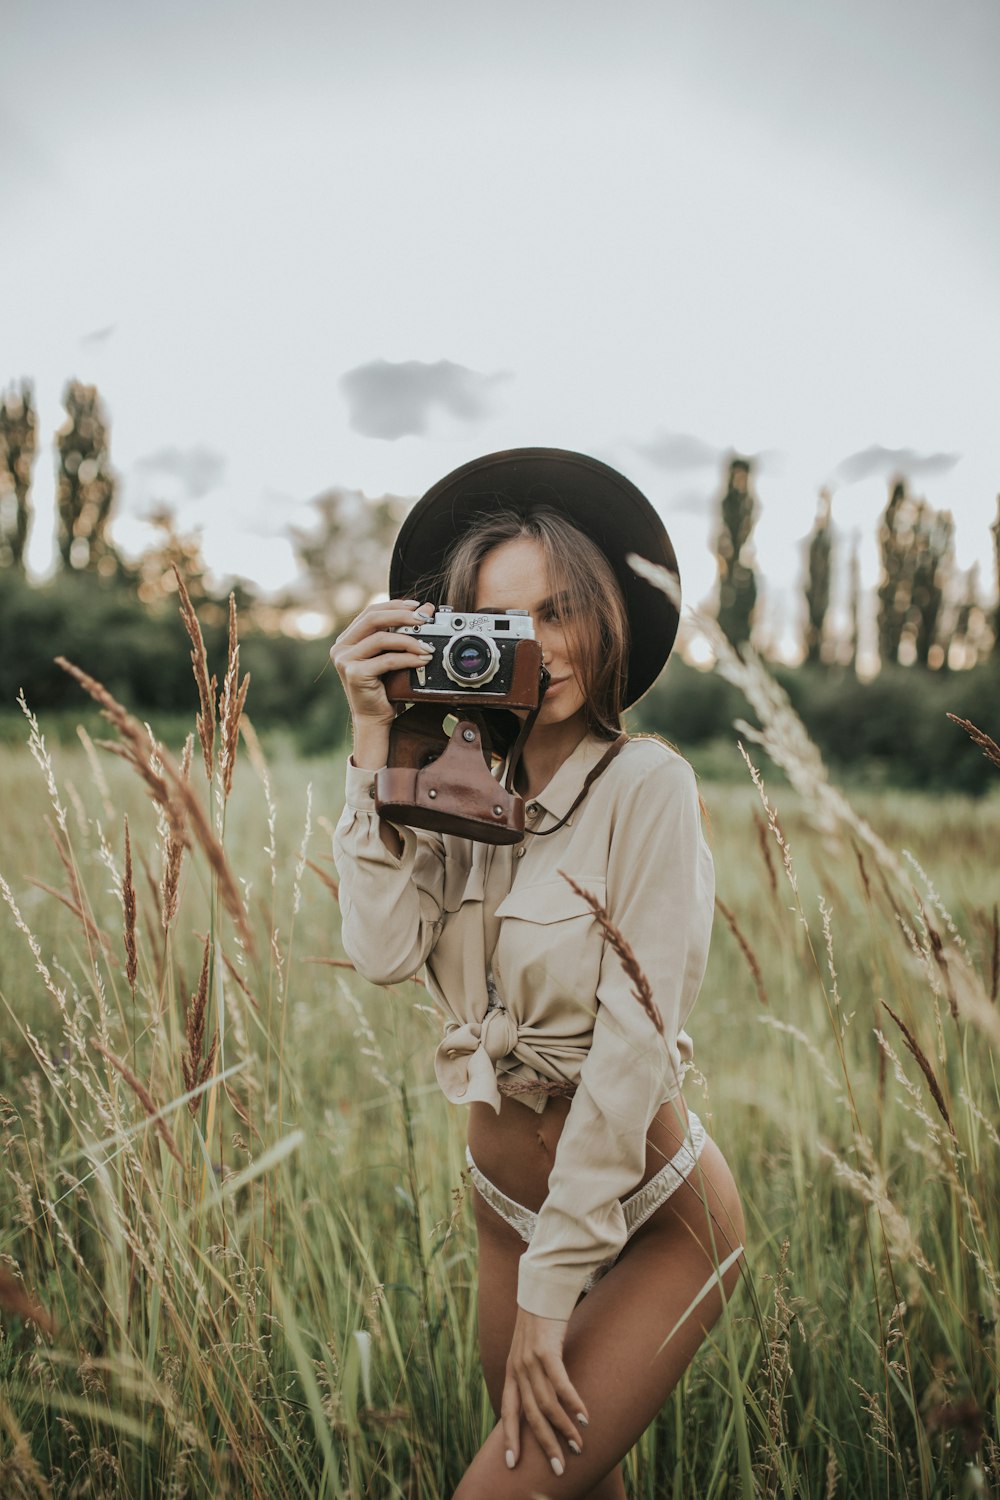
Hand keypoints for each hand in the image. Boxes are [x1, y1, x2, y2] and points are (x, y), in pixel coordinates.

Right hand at [330, 599, 435, 751]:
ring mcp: (345, 661)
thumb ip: (403, 633)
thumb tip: (426, 608)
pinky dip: (408, 658)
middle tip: (425, 620)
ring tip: (428, 646)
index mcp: (347, 639)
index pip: (370, 612)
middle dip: (402, 616)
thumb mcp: (393, 655)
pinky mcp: (355, 674)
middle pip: (373, 619)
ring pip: (381, 639)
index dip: (394, 605)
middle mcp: (341, 647)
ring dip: (409, 640)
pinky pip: (387, 660)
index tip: (417, 606)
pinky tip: (422, 660)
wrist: (374, 719)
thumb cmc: (383, 688)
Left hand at [501, 1307, 587, 1474]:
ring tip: (577, 1446)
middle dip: (544, 1444)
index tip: (512, 1464)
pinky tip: (584, 1416)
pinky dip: (572, 1402)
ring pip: (546, 1404)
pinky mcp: (546, 1349)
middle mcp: (518, 1368)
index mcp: (512, 1371)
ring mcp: (530, 1359)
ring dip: (563, 1428)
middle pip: (530, 1415)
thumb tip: (545, 1396)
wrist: (541, 1286)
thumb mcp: (530, 1349)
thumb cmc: (541, 1320)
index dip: (510, 1438)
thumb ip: (534, 1372)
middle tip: (558, 1468)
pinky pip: (560, 1383)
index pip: (508, 1411)